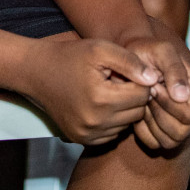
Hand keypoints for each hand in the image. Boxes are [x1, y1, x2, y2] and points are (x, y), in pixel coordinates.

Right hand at [23, 37, 155, 144]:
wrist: (36, 73)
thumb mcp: (100, 49)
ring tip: (109, 90)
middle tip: (119, 80)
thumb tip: (154, 78)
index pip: (142, 95)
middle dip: (133, 95)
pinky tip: (100, 104)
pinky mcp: (82, 140)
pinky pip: (111, 134)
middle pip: (137, 113)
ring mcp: (88, 134)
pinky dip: (112, 120)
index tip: (128, 69)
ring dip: (123, 109)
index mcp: (101, 99)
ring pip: (126, 125)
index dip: (140, 80)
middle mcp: (96, 122)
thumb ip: (130, 62)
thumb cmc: (69, 56)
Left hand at [124, 22, 189, 150]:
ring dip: (150, 121)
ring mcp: (181, 124)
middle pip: (181, 130)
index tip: (153, 85)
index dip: (167, 102)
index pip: (188, 113)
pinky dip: (142, 130)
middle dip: (158, 112)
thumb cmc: (148, 53)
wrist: (135, 60)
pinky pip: (154, 143)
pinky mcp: (165, 134)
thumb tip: (181, 96)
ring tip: (143, 101)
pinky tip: (139, 111)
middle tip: (146, 94)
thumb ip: (173, 69)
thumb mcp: (161, 51)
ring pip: (169, 140)